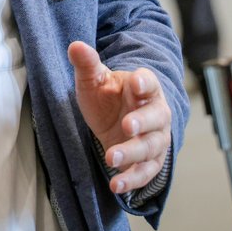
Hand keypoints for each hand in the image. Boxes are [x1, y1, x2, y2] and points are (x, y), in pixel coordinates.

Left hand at [67, 41, 171, 193]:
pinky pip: (146, 172)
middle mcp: (156, 113)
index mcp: (144, 87)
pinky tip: (116, 185)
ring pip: (151, 148)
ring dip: (133, 154)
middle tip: (126, 126)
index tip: (136, 83)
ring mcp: (155, 138)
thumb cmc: (107, 96)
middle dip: (142, 123)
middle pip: (156, 118)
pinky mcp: (149, 161)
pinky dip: (132, 180)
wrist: (116, 119)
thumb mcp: (94, 80)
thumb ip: (87, 64)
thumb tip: (75, 45)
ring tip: (111, 158)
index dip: (144, 82)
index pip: (149, 82)